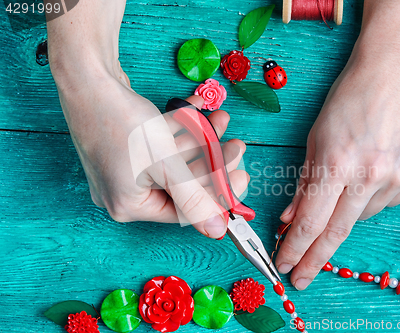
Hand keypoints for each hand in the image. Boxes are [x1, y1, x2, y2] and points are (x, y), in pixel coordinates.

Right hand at [54, 67, 247, 238]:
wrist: (87, 77)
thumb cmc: (120, 122)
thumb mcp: (165, 165)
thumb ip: (194, 198)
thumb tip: (216, 230)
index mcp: (129, 205)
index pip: (185, 210)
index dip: (217, 193)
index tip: (241, 176)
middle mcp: (125, 190)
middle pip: (182, 182)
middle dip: (212, 159)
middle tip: (236, 146)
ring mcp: (124, 167)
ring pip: (174, 159)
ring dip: (201, 139)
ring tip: (221, 120)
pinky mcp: (126, 145)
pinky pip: (162, 143)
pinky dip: (181, 128)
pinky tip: (199, 109)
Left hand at [275, 40, 399, 289]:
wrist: (396, 73)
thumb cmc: (349, 99)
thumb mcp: (316, 137)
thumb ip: (305, 182)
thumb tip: (291, 218)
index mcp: (337, 162)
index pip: (311, 221)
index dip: (295, 248)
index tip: (284, 267)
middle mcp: (371, 175)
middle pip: (336, 232)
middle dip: (314, 259)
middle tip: (301, 277)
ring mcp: (399, 178)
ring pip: (361, 217)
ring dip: (344, 213)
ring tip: (347, 183)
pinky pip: (386, 203)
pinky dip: (370, 198)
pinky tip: (370, 175)